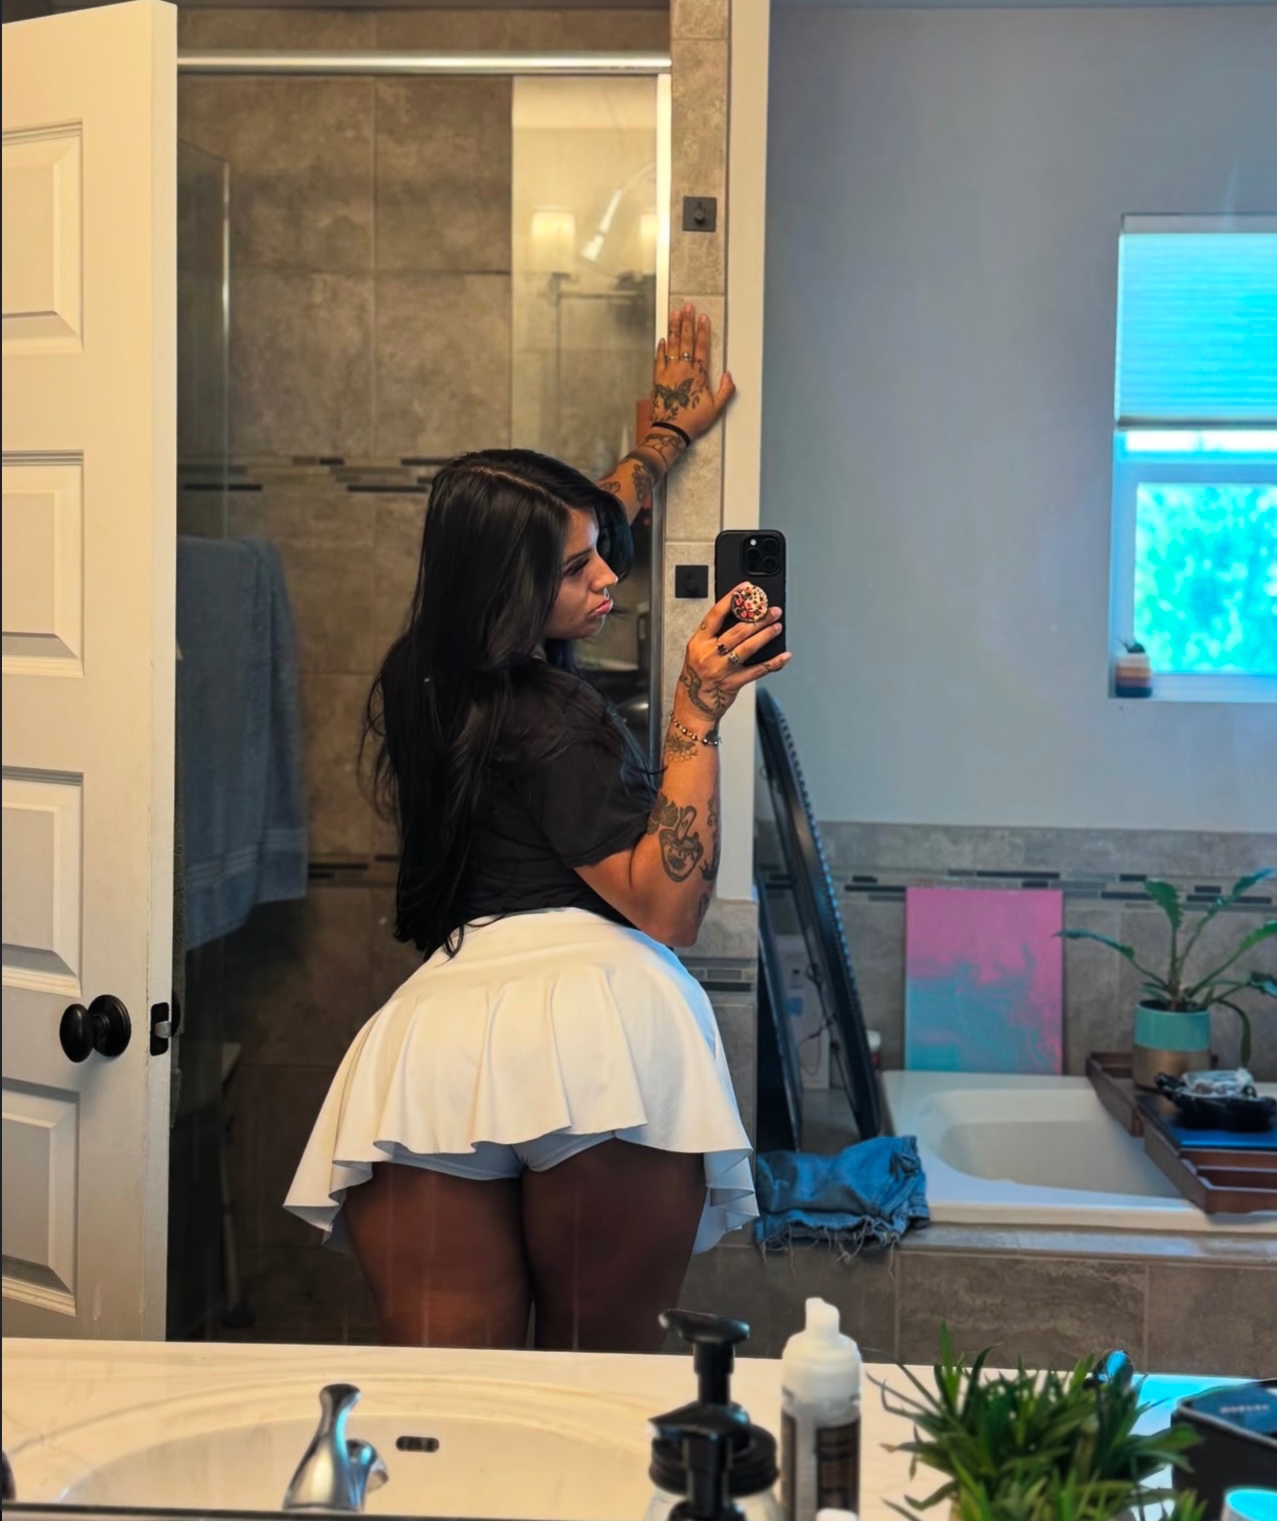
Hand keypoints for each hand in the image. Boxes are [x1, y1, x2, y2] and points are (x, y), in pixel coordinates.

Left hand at [651, 304, 734, 444]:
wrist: (671, 430)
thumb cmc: (693, 420)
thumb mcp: (716, 408)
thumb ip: (725, 390)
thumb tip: (728, 375)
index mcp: (698, 374)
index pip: (701, 347)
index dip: (702, 331)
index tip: (702, 317)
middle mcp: (683, 369)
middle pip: (685, 341)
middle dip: (687, 322)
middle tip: (686, 307)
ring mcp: (669, 372)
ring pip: (672, 346)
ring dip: (674, 329)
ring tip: (674, 314)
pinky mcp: (658, 379)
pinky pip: (659, 359)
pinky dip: (661, 348)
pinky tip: (663, 339)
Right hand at [675, 585, 789, 727]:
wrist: (692, 706)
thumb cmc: (697, 677)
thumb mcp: (698, 651)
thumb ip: (715, 636)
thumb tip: (742, 618)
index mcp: (698, 642)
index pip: (715, 615)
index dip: (731, 600)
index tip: (745, 589)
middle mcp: (709, 654)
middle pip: (737, 631)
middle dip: (758, 619)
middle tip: (772, 611)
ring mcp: (721, 670)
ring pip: (747, 648)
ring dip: (765, 635)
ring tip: (777, 627)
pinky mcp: (733, 683)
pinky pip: (757, 671)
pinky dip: (773, 663)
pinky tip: (784, 656)